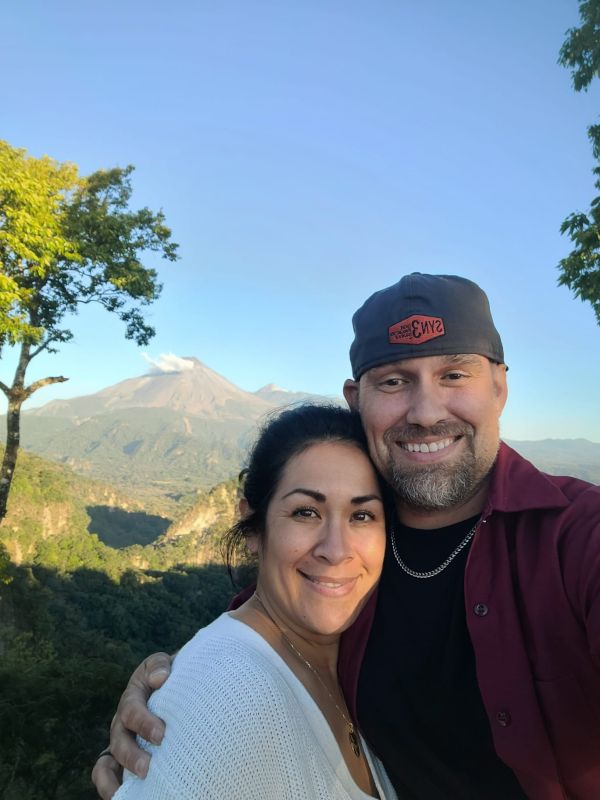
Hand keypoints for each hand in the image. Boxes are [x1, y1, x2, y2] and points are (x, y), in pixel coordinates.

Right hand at [91, 653, 172, 798]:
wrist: (175, 685)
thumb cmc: (172, 676)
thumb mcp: (164, 665)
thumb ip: (159, 666)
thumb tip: (159, 679)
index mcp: (132, 698)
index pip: (132, 710)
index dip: (143, 723)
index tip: (161, 735)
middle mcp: (122, 722)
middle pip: (119, 741)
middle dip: (132, 756)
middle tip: (149, 767)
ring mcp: (120, 742)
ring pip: (107, 764)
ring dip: (116, 779)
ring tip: (134, 791)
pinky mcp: (123, 759)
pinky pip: (107, 776)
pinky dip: (111, 789)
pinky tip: (124, 798)